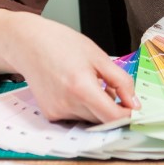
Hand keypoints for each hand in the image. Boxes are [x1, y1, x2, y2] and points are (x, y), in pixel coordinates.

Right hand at [0, 9, 138, 123]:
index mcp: (81, 88)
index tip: (134, 109)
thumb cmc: (62, 44)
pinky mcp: (50, 114)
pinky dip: (83, 107)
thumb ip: (121, 81)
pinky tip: (76, 88)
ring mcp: (57, 112)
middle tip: (109, 85)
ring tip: (89, 82)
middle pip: (102, 120)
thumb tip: (134, 103)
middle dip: (113, 108)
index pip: (112, 117)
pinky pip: (76, 117)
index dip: (127, 116)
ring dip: (97, 108)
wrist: (28, 44)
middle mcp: (67, 105)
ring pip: (90, 119)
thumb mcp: (99, 56)